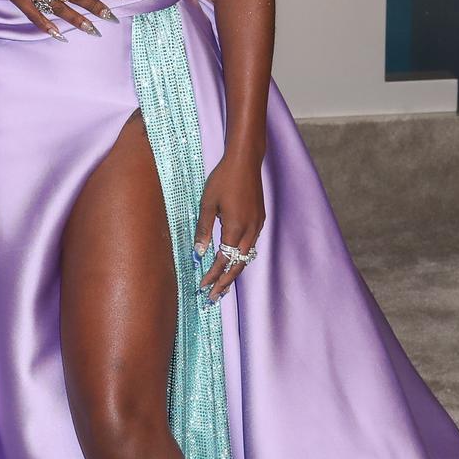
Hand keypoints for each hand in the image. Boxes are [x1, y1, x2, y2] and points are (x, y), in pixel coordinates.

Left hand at [192, 151, 263, 303]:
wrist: (245, 161)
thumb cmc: (223, 179)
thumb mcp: (207, 203)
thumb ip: (204, 229)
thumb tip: (199, 253)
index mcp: (235, 228)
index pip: (223, 260)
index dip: (213, 275)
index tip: (203, 287)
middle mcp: (250, 230)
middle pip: (239, 265)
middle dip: (225, 283)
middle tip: (214, 297)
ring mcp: (257, 225)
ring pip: (246, 257)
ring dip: (234, 272)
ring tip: (223, 286)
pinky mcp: (260, 219)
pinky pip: (251, 246)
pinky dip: (241, 259)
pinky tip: (233, 262)